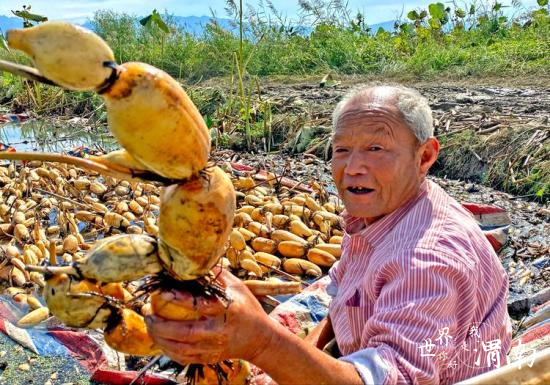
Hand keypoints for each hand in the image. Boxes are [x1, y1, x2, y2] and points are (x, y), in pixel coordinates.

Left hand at [145, 268, 274, 364]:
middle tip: (148, 314)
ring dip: (160, 339)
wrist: (260, 338)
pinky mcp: (210, 358)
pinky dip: (168, 351)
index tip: (162, 292)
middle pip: (185, 332)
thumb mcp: (237, 287)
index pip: (200, 305)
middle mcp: (219, 331)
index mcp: (228, 310)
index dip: (179, 299)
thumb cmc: (247, 308)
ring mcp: (214, 348)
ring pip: (181, 349)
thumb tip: (197, 260)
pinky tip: (159, 340)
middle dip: (161, 325)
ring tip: (149, 325)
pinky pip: (184, 358)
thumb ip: (217, 275)